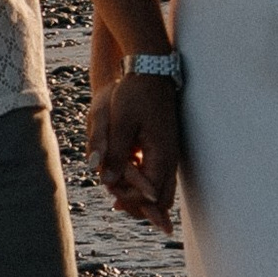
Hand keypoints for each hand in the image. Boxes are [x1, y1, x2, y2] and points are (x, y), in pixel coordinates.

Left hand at [97, 69, 179, 230]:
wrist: (150, 70)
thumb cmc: (135, 93)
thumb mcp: (121, 122)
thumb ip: (116, 153)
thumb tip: (107, 180)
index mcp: (162, 155)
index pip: (150, 195)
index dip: (130, 199)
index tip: (111, 193)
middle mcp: (169, 159)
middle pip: (161, 199)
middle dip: (140, 206)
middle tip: (117, 205)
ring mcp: (169, 153)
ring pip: (161, 190)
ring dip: (141, 197)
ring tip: (118, 201)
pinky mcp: (163, 147)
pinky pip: (157, 176)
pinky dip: (143, 184)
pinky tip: (124, 180)